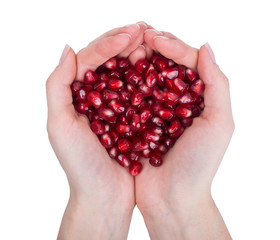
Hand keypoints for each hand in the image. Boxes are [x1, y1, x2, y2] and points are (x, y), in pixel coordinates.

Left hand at [46, 22, 147, 239]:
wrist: (105, 196)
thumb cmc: (80, 165)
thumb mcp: (59, 126)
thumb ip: (57, 86)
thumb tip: (67, 48)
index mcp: (77, 94)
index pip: (91, 58)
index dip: (109, 43)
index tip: (132, 32)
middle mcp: (96, 95)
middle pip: (110, 61)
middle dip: (126, 42)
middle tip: (145, 30)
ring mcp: (117, 105)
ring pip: (128, 72)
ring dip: (140, 56)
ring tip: (154, 42)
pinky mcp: (134, 116)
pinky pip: (142, 91)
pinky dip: (150, 78)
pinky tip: (160, 68)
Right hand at [135, 30, 233, 238]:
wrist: (172, 199)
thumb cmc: (199, 164)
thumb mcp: (220, 123)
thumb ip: (217, 84)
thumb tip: (206, 46)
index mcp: (198, 97)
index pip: (187, 61)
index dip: (172, 45)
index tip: (152, 36)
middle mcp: (176, 100)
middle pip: (164, 65)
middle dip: (151, 47)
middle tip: (135, 34)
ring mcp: (155, 110)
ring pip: (144, 77)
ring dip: (135, 61)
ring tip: (125, 48)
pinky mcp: (137, 121)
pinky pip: (129, 97)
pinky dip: (122, 83)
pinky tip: (114, 72)